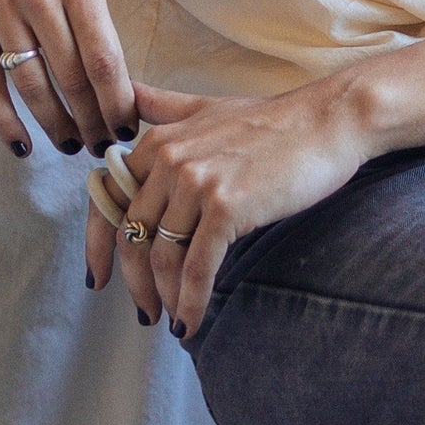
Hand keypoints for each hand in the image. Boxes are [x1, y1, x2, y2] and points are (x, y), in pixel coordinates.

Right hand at [0, 0, 135, 158]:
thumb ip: (93, 15)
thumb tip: (111, 77)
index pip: (104, 58)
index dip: (117, 101)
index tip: (128, 128)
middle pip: (71, 78)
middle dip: (91, 120)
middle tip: (103, 146)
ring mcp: (0, 11)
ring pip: (31, 86)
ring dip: (55, 124)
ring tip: (71, 145)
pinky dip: (4, 120)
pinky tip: (22, 145)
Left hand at [86, 78, 368, 336]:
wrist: (328, 120)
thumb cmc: (273, 120)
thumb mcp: (206, 107)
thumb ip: (161, 108)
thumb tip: (127, 102)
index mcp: (158, 140)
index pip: (106, 200)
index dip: (96, 245)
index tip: (98, 277)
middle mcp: (169, 159)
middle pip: (130, 235)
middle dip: (133, 281)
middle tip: (145, 310)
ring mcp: (197, 182)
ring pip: (160, 256)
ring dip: (163, 297)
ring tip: (173, 319)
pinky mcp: (226, 206)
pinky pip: (197, 266)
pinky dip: (190, 301)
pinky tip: (192, 322)